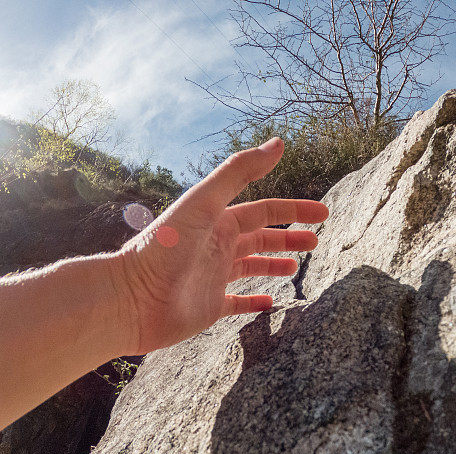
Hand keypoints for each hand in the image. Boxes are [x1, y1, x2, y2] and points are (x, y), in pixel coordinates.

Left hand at [115, 138, 328, 354]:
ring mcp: (214, 277)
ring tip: (296, 269)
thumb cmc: (166, 248)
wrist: (133, 298)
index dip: (294, 209)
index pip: (264, 210)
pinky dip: (254, 302)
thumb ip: (239, 172)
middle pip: (261, 237)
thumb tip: (278, 143)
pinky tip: (270, 303)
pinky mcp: (210, 307)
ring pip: (251, 267)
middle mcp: (218, 246)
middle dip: (289, 236)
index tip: (322, 212)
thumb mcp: (204, 203)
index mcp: (219, 220)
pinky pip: (237, 302)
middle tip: (316, 241)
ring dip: (273, 264)